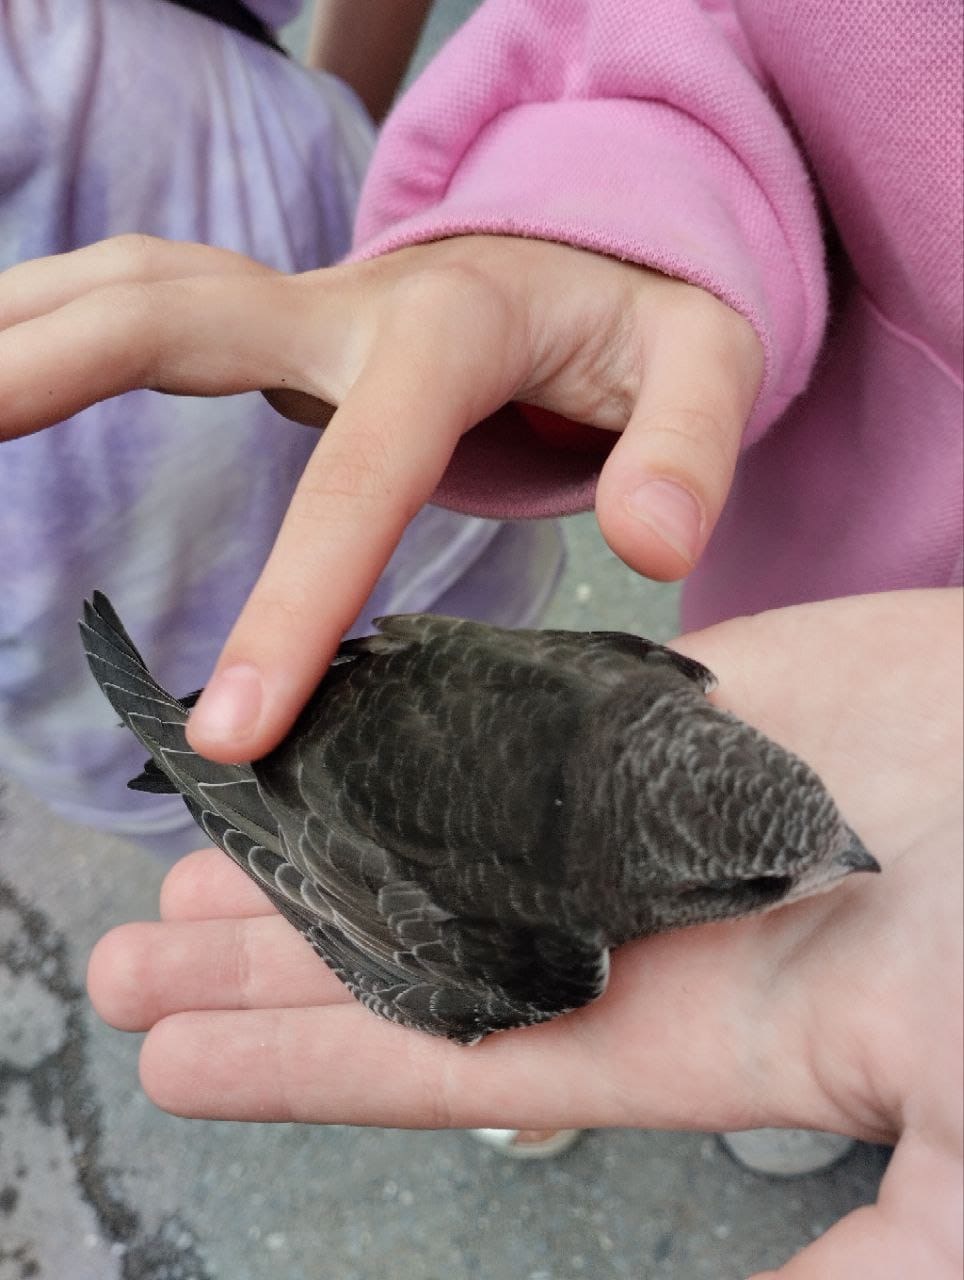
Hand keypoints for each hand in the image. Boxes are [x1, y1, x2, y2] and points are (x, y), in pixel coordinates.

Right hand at [0, 233, 760, 759]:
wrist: (595, 256)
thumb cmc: (641, 326)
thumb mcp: (708, 365)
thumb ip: (688, 449)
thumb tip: (651, 546)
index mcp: (451, 333)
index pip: (357, 477)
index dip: (291, 606)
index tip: (231, 735)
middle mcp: (351, 302)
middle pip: (174, 313)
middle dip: (46, 372)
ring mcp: (298, 305)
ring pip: (135, 291)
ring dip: (23, 330)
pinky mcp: (271, 323)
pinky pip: (142, 310)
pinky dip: (53, 329)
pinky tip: (6, 368)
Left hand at [87, 589, 962, 1277]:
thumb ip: (860, 1269)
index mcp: (705, 1026)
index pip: (463, 1050)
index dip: (315, 1059)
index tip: (183, 1057)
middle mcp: (656, 919)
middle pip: (424, 940)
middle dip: (272, 957)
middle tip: (128, 965)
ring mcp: (662, 803)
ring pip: (452, 821)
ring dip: (329, 836)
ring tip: (195, 852)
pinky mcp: (684, 702)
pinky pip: (522, 707)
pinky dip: (427, 714)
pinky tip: (341, 723)